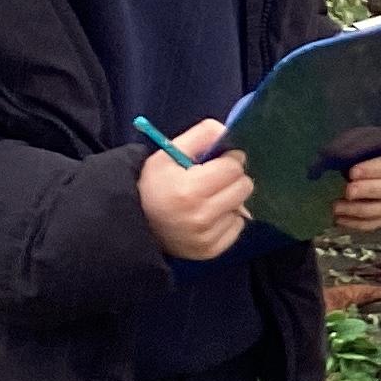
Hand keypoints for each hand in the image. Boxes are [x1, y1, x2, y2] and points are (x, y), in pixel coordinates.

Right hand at [137, 119, 252, 259]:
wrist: (137, 223)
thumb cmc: (154, 185)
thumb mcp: (167, 154)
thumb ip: (198, 137)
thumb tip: (225, 130)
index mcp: (189, 190)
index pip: (233, 169)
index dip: (229, 160)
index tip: (219, 160)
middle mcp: (201, 217)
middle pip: (243, 188)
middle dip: (233, 178)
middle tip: (215, 179)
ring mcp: (207, 237)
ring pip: (242, 207)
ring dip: (230, 200)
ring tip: (208, 199)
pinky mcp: (211, 251)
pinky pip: (237, 227)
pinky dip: (227, 219)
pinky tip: (208, 216)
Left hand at [328, 138, 380, 233]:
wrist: (371, 155)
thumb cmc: (368, 141)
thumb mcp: (365, 135)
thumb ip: (357, 144)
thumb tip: (333, 156)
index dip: (377, 169)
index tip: (353, 171)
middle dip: (369, 191)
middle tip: (348, 191)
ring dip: (359, 210)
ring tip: (336, 207)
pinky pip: (377, 223)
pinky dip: (357, 223)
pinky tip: (339, 219)